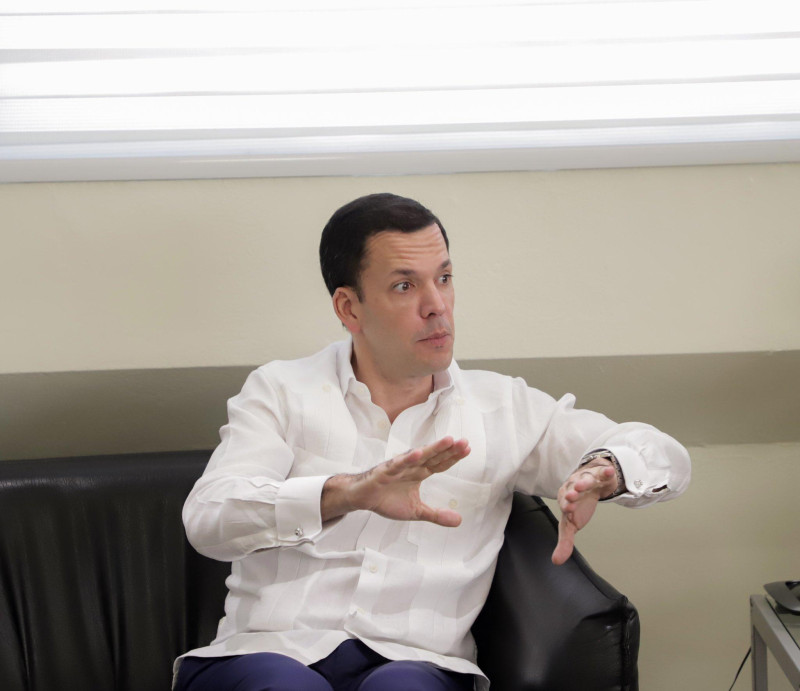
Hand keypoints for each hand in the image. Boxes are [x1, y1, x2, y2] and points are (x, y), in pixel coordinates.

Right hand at [322, 436, 470, 525]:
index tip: (467, 449)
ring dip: (433, 448)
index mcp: (420, 473)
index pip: (440, 464)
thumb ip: (436, 514)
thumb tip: (459, 520)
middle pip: (433, 456)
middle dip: (449, 450)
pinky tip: (418, 453)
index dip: (453, 457)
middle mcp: (412, 466)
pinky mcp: (385, 471)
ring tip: (447, 441)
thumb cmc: (387, 499)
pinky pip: (397, 464)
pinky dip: (407, 459)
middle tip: (464, 442)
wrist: (362, 498)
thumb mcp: (416, 511)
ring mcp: (399, 467)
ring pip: (419, 456)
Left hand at [551, 461, 617, 565]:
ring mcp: (587, 479)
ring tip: (584, 484)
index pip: (565, 502)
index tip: (569, 510)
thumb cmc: (578, 506)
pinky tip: (609, 472)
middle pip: (572, 489)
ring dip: (584, 481)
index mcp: (565, 499)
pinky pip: (602, 472)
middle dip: (572, 492)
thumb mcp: (571, 523)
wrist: (590, 484)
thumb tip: (556, 562)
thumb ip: (565, 541)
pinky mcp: (600, 474)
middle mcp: (574, 487)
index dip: (567, 505)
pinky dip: (605, 472)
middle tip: (572, 495)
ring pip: (585, 479)